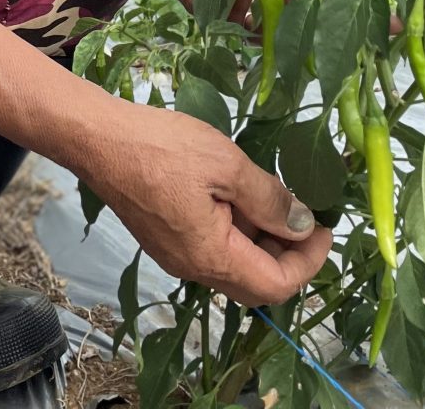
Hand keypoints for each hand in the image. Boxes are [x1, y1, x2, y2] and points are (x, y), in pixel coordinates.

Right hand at [80, 97, 331, 307]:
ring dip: (263, 239)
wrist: (98, 139)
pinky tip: (242, 193)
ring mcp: (177, 255)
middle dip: (289, 254)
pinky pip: (214, 248)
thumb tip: (302, 224)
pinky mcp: (166, 237)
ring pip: (235, 264)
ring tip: (277, 196)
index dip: (309, 262)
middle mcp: (193, 268)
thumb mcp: (227, 165)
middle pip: (256, 283)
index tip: (326, 227)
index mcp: (211, 257)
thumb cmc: (163, 148)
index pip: (276, 285)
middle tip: (307, 216)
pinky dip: (238, 230)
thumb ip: (269, 199)